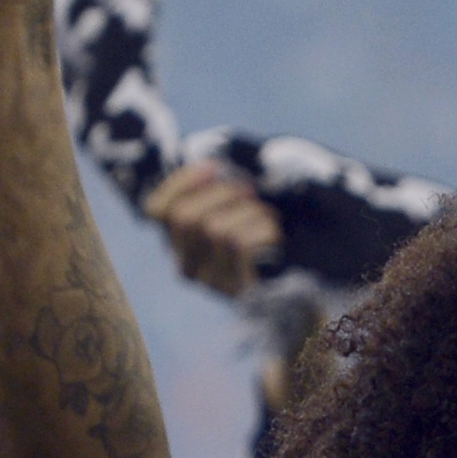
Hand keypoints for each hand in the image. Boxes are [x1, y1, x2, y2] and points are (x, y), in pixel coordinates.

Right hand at [144, 161, 283, 297]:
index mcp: (178, 241)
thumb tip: (213, 168)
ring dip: (248, 211)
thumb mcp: (235, 207)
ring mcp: (212, 281)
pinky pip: (242, 245)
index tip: (214, 167)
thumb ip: (217, 190)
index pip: (157, 210)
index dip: (181, 183)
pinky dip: (263, 229)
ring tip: (266, 214)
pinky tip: (274, 233)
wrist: (299, 276)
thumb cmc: (265, 232)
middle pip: (186, 217)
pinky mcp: (238, 290)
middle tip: (249, 191)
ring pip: (217, 230)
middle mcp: (187, 266)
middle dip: (223, 194)